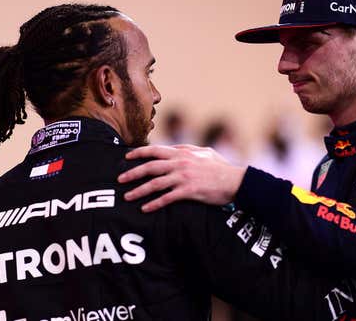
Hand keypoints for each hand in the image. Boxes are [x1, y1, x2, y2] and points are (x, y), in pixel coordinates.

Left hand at [118, 144, 246, 211]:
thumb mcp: (205, 152)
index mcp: (183, 153)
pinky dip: (154, 203)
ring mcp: (184, 177)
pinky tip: (145, 208)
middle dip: (133, 173)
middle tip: (120, 180)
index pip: (155, 150)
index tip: (126, 157)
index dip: (139, 153)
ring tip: (128, 196)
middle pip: (150, 167)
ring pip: (155, 183)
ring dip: (139, 190)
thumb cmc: (221, 168)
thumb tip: (176, 147)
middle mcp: (180, 163)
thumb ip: (189, 149)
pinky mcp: (189, 191)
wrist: (236, 181)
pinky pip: (167, 198)